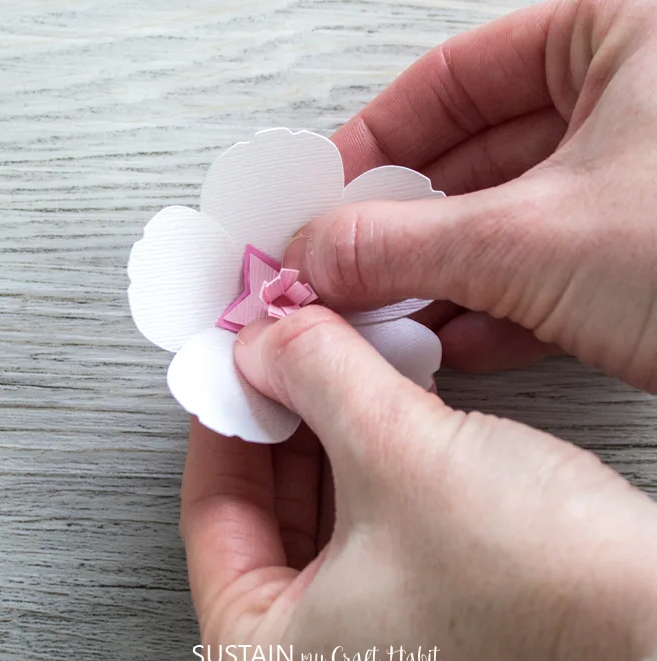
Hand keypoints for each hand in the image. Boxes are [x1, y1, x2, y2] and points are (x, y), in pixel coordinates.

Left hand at [181, 307, 656, 660]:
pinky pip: (369, 517)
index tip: (234, 361)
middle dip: (281, 415)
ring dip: (329, 427)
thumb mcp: (399, 450)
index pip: (210, 510)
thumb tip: (267, 338)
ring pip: (319, 507)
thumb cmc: (544, 592)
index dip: (224, 416)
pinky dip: (370, 455)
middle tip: (285, 353)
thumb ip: (316, 374)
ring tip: (334, 366)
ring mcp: (371, 640)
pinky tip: (383, 404)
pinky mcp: (425, 610)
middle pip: (262, 507)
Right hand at [282, 0, 656, 390]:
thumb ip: (406, 243)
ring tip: (382, 315)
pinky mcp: (646, 261)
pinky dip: (492, 312)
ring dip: (438, 279)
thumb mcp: (537, 239)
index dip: (376, 139)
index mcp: (623, 37)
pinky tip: (447, 342)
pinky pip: (546, 274)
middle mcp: (634, 104)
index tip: (325, 192)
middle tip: (341, 267)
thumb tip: (317, 254)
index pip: (455, 78)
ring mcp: (639, 188)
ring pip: (505, 226)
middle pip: (473, 160)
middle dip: (400, 226)